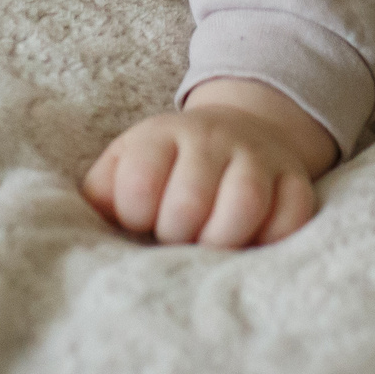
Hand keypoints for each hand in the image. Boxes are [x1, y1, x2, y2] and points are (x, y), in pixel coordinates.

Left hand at [82, 78, 337, 247]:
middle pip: (190, 201)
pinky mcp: (295, 179)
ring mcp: (257, 157)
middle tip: (178, 236)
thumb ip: (101, 192)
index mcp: (160, 136)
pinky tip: (252, 241)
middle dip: (178, 234)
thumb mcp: (125, 164)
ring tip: (212, 244)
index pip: (139, 185)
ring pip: (245, 203)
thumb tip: (79, 227)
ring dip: (223, 239)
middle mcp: (211, 139)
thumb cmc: (168, 164)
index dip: (136, 217)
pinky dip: (273, 238)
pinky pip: (292, 215)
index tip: (141, 222)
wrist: (238, 130)